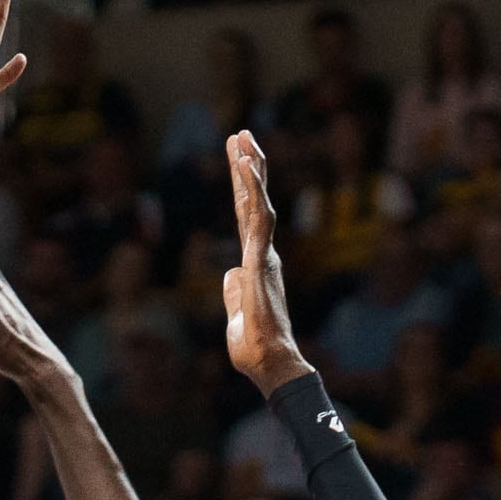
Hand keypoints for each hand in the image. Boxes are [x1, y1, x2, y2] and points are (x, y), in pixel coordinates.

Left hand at [219, 135, 312, 393]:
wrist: (271, 366)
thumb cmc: (256, 348)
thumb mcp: (236, 314)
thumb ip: (233, 291)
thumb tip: (230, 274)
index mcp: (255, 263)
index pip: (245, 216)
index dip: (241, 186)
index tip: (236, 156)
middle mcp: (263, 254)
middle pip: (252, 201)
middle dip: (246, 166)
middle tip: (240, 133)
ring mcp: (264, 256)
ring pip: (257, 203)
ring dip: (250, 169)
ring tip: (243, 137)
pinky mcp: (261, 262)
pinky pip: (257, 220)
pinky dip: (253, 191)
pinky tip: (246, 168)